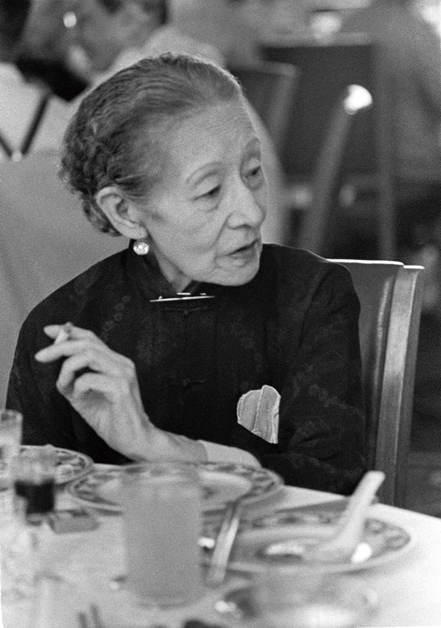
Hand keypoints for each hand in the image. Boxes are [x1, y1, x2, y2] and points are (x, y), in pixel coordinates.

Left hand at [34, 324, 206, 462]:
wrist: (134, 439)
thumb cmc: (111, 419)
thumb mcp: (85, 397)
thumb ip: (72, 381)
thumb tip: (56, 370)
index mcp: (115, 362)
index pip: (92, 338)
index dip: (69, 331)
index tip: (49, 330)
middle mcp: (122, 363)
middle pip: (87, 343)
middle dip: (60, 346)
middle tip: (41, 356)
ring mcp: (123, 374)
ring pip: (89, 355)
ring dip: (67, 367)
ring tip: (62, 383)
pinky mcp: (120, 388)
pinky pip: (89, 379)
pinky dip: (77, 387)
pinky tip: (80, 398)